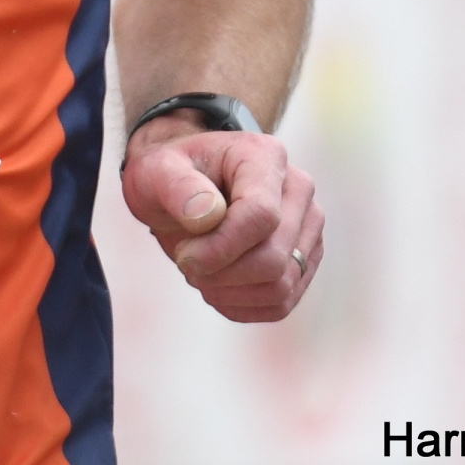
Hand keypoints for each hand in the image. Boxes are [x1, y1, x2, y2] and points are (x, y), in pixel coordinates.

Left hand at [123, 122, 322, 322]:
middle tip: (187, 263)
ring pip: (281, 287)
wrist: (183, 188)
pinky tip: (216, 286)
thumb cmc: (170, 174)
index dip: (220, 248)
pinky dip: (242, 306)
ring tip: (200, 271)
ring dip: (229, 292)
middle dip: (221, 273)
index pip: (261, 216)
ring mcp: (307, 228)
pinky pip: (281, 304)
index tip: (183, 256)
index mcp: (266, 158)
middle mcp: (298, 191)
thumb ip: (178, 187)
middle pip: (274, 259)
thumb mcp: (157, 170)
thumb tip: (209, 214)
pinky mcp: (304, 260)